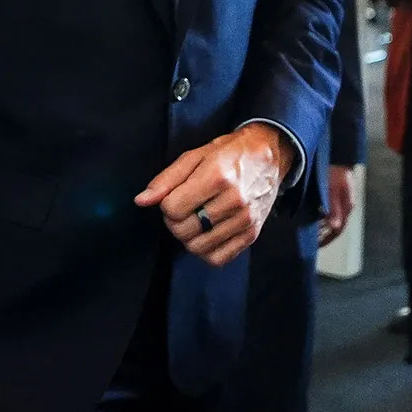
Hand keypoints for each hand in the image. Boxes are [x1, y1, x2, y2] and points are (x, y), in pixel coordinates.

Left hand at [136, 122, 290, 267]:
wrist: (269, 155)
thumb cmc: (228, 153)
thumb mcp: (194, 156)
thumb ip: (166, 179)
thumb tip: (141, 201)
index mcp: (216, 177)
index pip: (173, 208)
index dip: (166, 204)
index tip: (174, 196)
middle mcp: (234, 201)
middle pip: (184, 230)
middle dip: (174, 222)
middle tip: (182, 209)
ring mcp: (245, 220)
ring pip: (198, 247)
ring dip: (188, 237)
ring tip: (194, 220)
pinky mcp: (252, 234)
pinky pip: (218, 258)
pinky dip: (205, 251)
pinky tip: (206, 234)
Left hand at [318, 164, 355, 246]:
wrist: (338, 155)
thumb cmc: (334, 171)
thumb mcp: (332, 190)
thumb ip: (333, 208)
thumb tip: (334, 226)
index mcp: (346, 206)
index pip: (337, 230)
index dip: (327, 239)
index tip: (316, 245)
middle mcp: (346, 206)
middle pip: (336, 227)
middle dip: (325, 235)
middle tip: (313, 241)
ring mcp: (344, 201)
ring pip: (334, 220)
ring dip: (324, 227)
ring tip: (312, 231)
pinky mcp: (339, 195)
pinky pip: (332, 211)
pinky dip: (324, 217)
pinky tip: (316, 217)